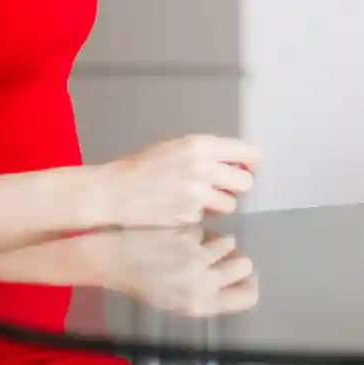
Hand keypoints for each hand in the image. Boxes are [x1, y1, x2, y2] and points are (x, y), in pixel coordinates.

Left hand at [88, 226, 260, 317]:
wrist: (114, 261)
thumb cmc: (144, 283)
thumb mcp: (177, 302)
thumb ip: (208, 295)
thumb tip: (240, 279)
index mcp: (201, 306)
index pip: (248, 296)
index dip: (248, 283)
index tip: (243, 274)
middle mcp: (203, 285)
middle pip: (245, 265)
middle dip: (234, 257)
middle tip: (216, 254)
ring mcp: (197, 259)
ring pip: (229, 241)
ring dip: (216, 240)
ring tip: (194, 244)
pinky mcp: (190, 236)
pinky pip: (208, 229)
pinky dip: (199, 230)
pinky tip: (179, 236)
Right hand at [89, 135, 259, 227]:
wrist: (113, 193)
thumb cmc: (142, 167)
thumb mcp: (175, 148)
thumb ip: (207, 153)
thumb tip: (239, 163)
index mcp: (200, 145)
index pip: (250, 153)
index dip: (250, 163)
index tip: (245, 169)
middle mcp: (203, 168)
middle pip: (246, 182)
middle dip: (237, 187)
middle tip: (223, 188)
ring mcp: (196, 195)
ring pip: (230, 204)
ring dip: (219, 205)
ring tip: (197, 201)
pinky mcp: (189, 217)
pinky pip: (207, 219)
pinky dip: (199, 217)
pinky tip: (179, 211)